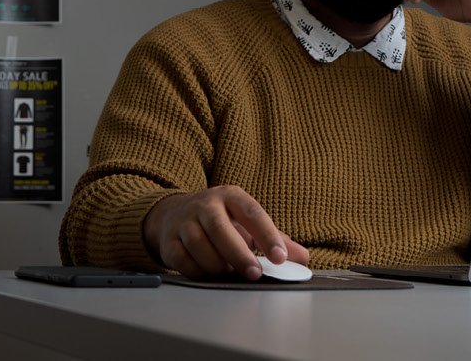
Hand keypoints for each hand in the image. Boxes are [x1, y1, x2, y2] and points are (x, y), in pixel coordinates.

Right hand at [142, 185, 309, 279]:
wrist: (176, 214)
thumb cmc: (222, 221)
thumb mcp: (248, 223)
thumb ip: (275, 239)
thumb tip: (302, 258)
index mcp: (230, 196)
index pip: (252, 213)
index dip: (267, 235)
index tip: (280, 257)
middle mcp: (204, 205)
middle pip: (219, 228)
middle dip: (239, 254)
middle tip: (255, 274)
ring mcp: (183, 222)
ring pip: (199, 245)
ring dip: (217, 264)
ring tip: (230, 272)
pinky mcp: (168, 240)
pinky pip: (182, 260)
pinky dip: (198, 271)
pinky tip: (209, 274)